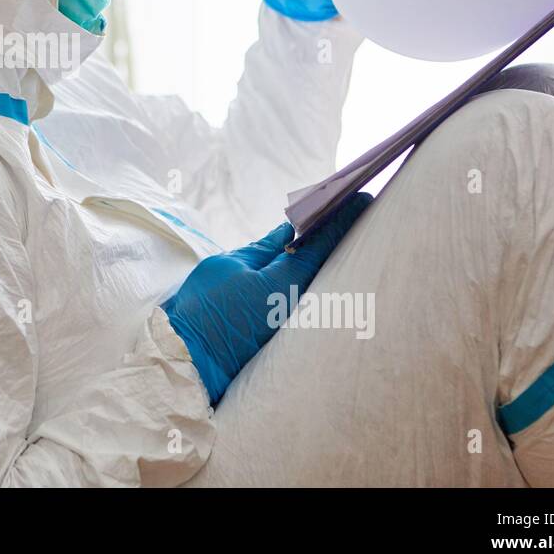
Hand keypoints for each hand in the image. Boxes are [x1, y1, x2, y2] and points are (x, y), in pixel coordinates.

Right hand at [162, 191, 371, 405]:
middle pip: (329, 261)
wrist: (191, 356)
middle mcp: (300, 302)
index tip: (361, 198)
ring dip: (326, 253)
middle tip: (356, 207)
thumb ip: (264, 248)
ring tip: (333, 227)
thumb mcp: (231, 264)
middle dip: (341, 233)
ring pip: (319, 278)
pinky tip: (306, 259)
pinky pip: (305, 292)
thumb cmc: (206, 306)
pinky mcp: (283, 329)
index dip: (344, 218)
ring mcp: (294, 319)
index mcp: (290, 281)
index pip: (326, 242)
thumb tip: (288, 231)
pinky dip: (310, 271)